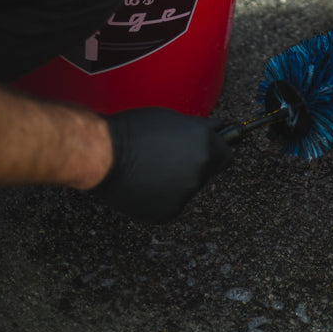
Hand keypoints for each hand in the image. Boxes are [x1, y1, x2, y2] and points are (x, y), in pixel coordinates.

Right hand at [94, 108, 233, 222]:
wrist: (106, 155)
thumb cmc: (136, 130)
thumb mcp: (175, 119)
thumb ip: (200, 129)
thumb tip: (218, 130)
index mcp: (205, 147)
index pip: (226, 156)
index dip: (216, 151)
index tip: (206, 150)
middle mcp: (200, 173)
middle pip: (206, 172)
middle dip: (193, 165)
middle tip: (168, 157)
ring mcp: (184, 196)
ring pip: (187, 189)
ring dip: (176, 182)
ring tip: (151, 169)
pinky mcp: (167, 213)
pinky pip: (170, 204)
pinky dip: (161, 197)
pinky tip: (145, 185)